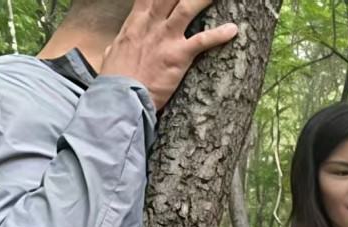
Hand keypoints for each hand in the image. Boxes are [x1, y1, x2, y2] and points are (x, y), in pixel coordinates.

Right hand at [101, 0, 239, 110]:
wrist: (121, 97)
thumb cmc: (116, 79)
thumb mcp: (113, 54)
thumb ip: (121, 44)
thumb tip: (118, 45)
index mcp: (136, 23)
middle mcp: (151, 25)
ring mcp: (165, 38)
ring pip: (186, 8)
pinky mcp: (178, 55)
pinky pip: (203, 41)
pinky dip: (220, 34)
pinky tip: (233, 29)